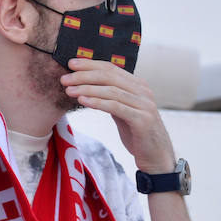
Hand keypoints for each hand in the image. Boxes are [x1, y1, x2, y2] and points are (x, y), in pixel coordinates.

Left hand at [61, 58, 175, 172]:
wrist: (156, 157)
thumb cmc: (137, 134)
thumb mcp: (123, 112)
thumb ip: (111, 98)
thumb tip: (89, 87)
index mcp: (138, 85)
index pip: (111, 68)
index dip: (90, 64)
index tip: (71, 63)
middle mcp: (143, 91)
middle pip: (110, 76)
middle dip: (84, 75)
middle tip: (64, 78)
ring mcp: (144, 105)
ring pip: (112, 91)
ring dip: (87, 88)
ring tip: (69, 90)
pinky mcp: (142, 120)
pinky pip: (116, 107)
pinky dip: (98, 102)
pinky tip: (82, 101)